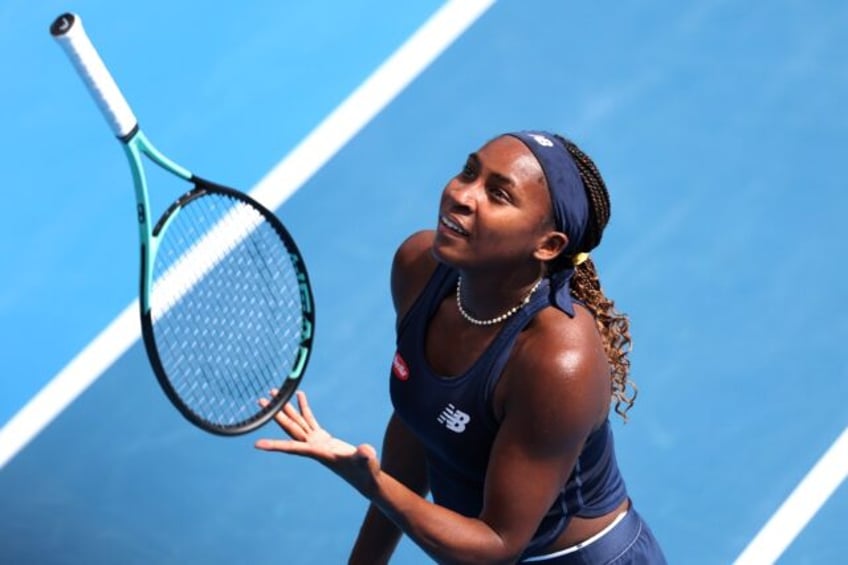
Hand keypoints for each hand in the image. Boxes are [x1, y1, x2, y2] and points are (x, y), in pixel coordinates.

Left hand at [255, 390, 380, 496]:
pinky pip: (309, 419)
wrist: (365, 478)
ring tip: (274, 394)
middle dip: (275, 415)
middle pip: (290, 428)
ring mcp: (316, 441)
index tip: (257, 445)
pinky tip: (299, 396)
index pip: (292, 448)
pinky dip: (303, 407)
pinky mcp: (323, 437)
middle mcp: (312, 446)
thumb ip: (365, 458)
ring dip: (285, 408)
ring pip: (297, 422)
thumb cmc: (365, 473)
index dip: (275, 446)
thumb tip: (366, 453)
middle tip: (261, 403)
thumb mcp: (366, 464)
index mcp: (318, 452)